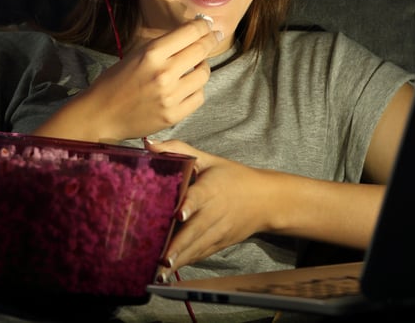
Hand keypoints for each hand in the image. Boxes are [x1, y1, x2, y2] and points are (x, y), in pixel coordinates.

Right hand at [39, 17, 221, 141]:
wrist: (101, 114)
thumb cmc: (116, 81)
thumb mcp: (137, 54)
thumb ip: (164, 46)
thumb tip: (191, 34)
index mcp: (152, 54)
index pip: (190, 32)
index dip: (203, 25)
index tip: (208, 24)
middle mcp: (164, 73)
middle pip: (201, 50)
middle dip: (210, 40)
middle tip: (214, 37)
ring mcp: (170, 96)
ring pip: (204, 74)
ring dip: (202, 67)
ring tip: (194, 67)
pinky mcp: (174, 115)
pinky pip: (199, 97)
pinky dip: (196, 89)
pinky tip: (187, 88)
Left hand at [146, 139, 275, 275]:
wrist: (266, 200)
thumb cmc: (233, 177)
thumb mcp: (209, 159)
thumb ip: (178, 149)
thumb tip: (148, 145)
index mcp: (212, 188)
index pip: (200, 196)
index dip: (190, 205)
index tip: (179, 214)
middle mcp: (216, 211)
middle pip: (196, 229)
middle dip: (179, 244)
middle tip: (161, 257)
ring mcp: (220, 230)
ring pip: (198, 246)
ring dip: (180, 258)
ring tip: (161, 271)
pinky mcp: (221, 242)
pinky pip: (203, 253)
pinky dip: (188, 261)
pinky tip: (171, 270)